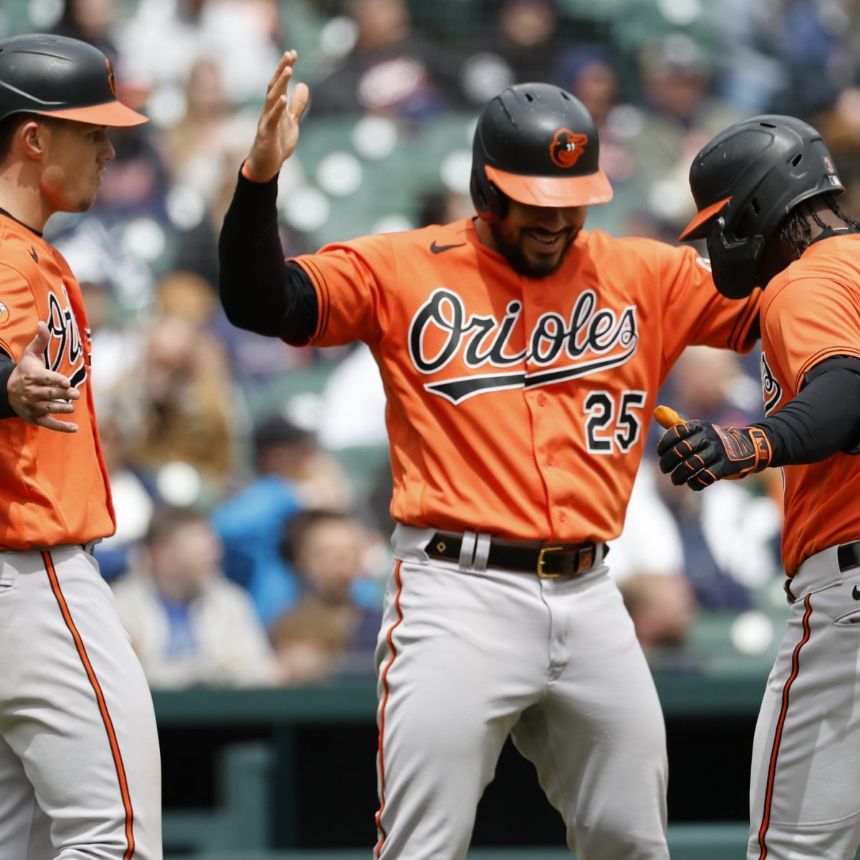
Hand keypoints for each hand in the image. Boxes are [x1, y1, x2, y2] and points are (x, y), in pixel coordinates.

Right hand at [6, 322, 78, 432]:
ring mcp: (33, 406)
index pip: (46, 379)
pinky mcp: (35, 418)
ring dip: (62, 409)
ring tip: (71, 406)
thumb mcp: (31, 354)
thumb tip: (42, 322)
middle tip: (75, 394)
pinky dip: (62, 428)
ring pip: (49, 409)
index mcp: (33, 376)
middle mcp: (32, 392)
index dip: (57, 381)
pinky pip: (49, 424)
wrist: (7, 390)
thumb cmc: (26, 370)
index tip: (67, 382)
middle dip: (63, 394)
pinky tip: (75, 428)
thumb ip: (40, 340)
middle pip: (50, 394)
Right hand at [243, 50, 309, 182]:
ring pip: (272, 98)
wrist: (267, 165)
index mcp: (276, 107)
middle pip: (274, 86)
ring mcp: (266, 121)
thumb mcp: (292, 122)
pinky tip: (283, 99)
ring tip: (289, 70)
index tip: (293, 52)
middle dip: (282, 69)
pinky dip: (277, 109)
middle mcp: (269, 110)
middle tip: (290, 54)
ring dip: (280, 84)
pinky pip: (271, 119)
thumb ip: (297, 105)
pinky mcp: (266, 134)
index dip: (285, 68)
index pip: (280, 83)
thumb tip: (303, 85)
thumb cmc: (277, 143)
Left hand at [654, 403, 771, 489]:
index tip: (660, 454)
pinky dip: (696, 483)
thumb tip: (656, 411)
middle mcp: (708, 436)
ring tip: (676, 480)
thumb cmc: (714, 441)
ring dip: (679, 476)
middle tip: (665, 470)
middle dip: (668, 463)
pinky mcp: (727, 466)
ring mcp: (718, 451)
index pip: (675, 432)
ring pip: (691, 465)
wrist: (749, 447)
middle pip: (681, 450)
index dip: (664, 444)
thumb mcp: (697, 429)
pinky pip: (706, 476)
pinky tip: (692, 483)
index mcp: (699, 426)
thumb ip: (676, 424)